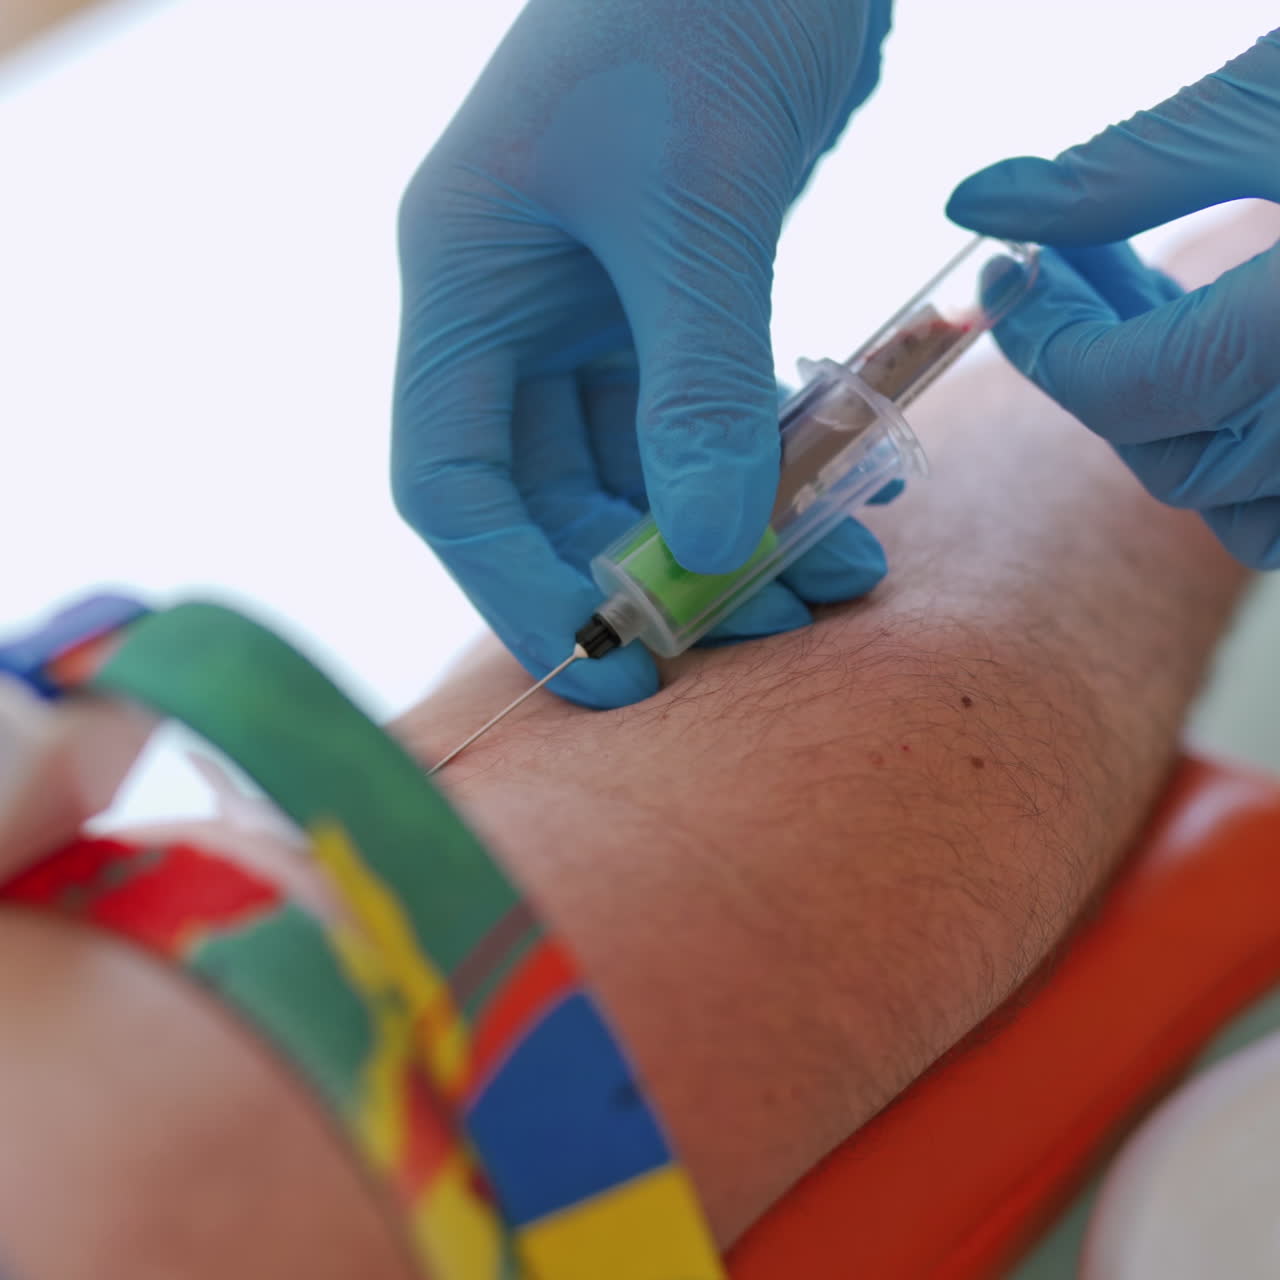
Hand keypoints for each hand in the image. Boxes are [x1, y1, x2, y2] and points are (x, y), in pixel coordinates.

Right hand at [393, 0, 894, 706]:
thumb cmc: (701, 1)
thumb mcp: (694, 197)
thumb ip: (695, 380)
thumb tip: (709, 542)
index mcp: (465, 284)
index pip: (454, 486)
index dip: (521, 594)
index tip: (618, 672)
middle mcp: (516, 310)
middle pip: (558, 495)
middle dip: (657, 572)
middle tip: (761, 627)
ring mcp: (598, 306)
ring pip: (647, 465)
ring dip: (734, 530)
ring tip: (831, 580)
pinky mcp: (678, 295)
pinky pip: (712, 415)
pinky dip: (771, 466)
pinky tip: (845, 499)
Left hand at [948, 30, 1279, 568]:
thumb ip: (1125, 167)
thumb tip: (981, 201)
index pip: (1135, 387)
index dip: (1051, 346)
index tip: (1013, 290)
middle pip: (1179, 468)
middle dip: (1105, 388)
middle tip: (1079, 293)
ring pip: (1251, 518)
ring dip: (1184, 440)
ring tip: (1172, 327)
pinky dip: (1263, 465)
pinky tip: (1251, 365)